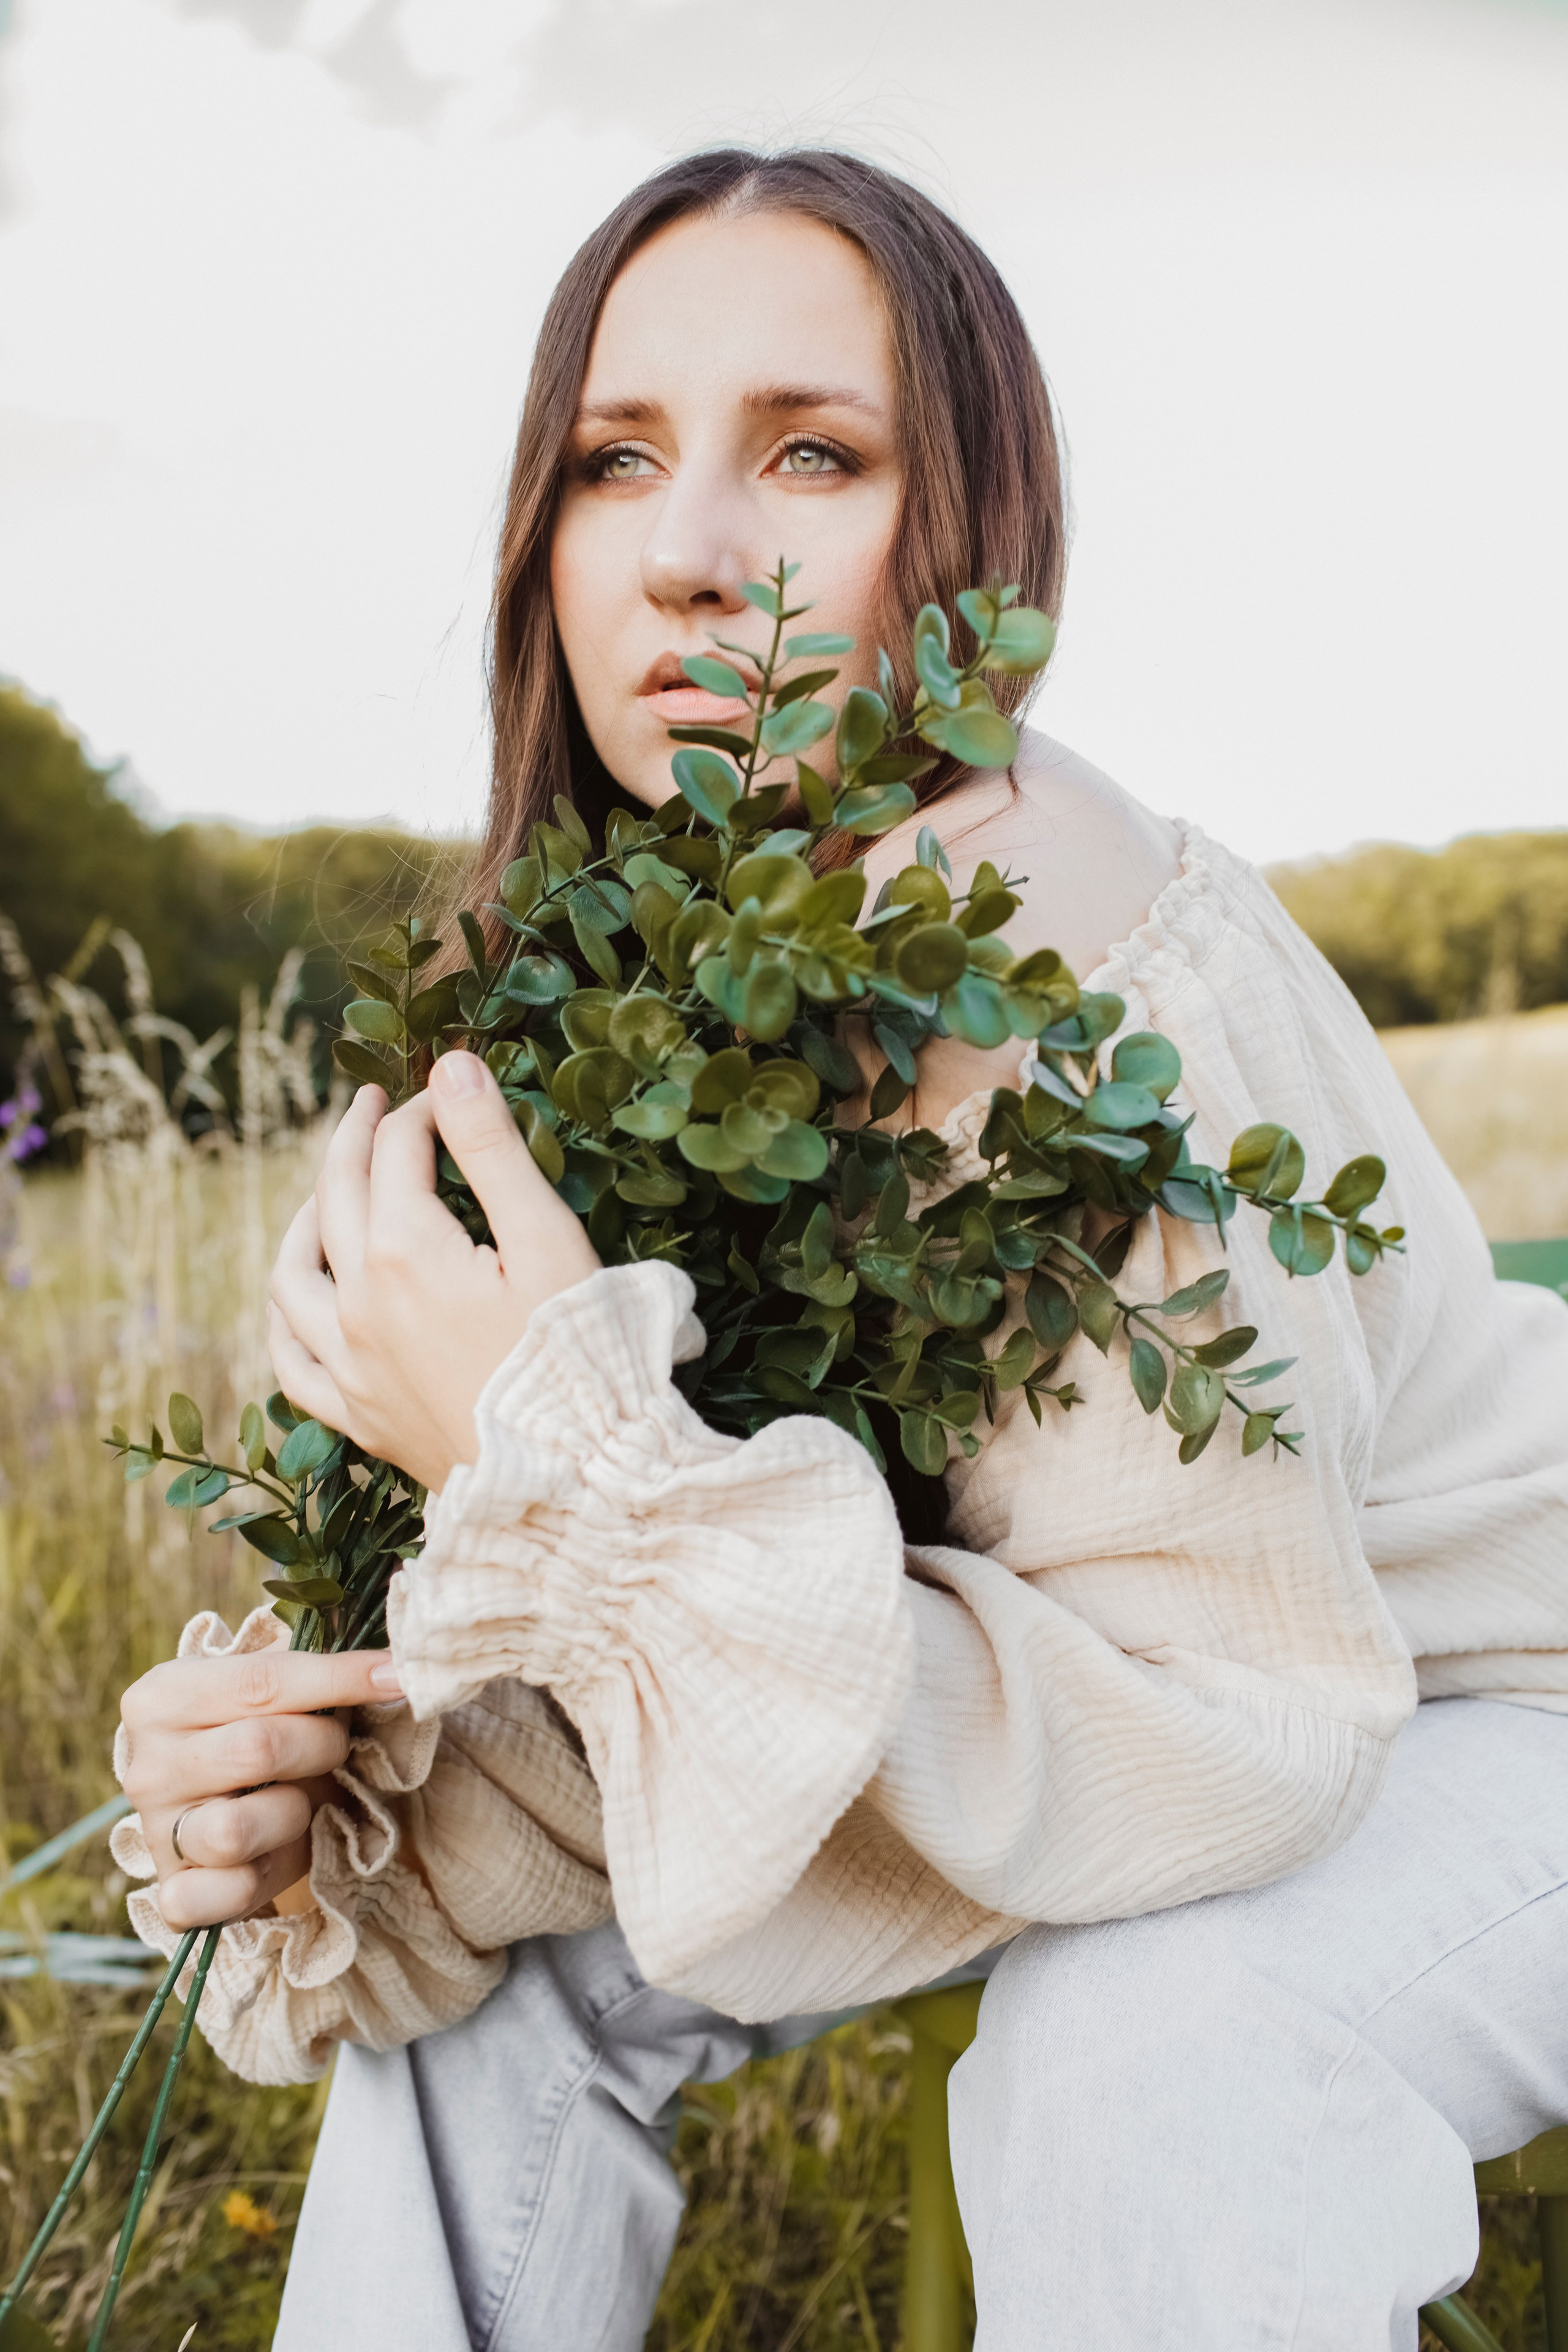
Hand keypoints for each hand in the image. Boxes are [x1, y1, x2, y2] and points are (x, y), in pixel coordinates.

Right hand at [118, 1647, 402, 1929]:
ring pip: (236, 1830)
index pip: (262, 1680)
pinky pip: (217, 1897)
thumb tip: (392, 1658)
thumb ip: (316, 1666)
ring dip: (294, 1814)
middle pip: (257, 1749)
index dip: (340, 1677)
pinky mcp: (171, 1893)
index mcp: (163, 1696)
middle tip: (336, 1746)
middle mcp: (147, 1764)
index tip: (397, 1676)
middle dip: (322, 1746)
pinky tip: (269, 1859)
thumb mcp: (278, 1690)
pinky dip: (256, 1883)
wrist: (222, 1805)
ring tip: (299, 1802)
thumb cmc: (262, 1731)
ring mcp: (153, 1832)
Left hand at [267, 1052, 600, 1493]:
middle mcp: (359, 1305)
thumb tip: (450, 1064)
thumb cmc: (579, 1357)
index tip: (454, 1094)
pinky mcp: (359, 1418)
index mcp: (405, 1252)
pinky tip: (297, 1301)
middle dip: (355, 1138)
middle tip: (374, 1102)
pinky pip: (292, 1364)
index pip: (398, 1152)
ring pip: (292, 1276)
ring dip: (304, 1218)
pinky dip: (284, 1321)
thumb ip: (493, 1148)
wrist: (576, 1481)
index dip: (425, 1109)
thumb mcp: (547, 1239)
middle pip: (337, 1196)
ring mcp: (351, 1366)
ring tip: (325, 1192)